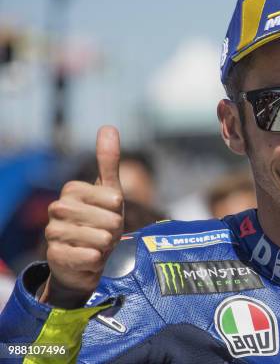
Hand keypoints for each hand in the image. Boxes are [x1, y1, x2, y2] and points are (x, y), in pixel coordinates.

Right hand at [41, 126, 124, 307]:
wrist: (86, 258)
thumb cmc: (100, 221)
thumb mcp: (109, 191)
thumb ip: (108, 162)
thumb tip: (107, 127)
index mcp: (72, 189)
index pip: (113, 198)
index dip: (119, 210)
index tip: (111, 213)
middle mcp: (58, 208)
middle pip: (108, 220)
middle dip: (115, 228)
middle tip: (108, 232)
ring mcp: (53, 232)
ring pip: (99, 239)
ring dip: (107, 245)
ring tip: (100, 245)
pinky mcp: (55, 256)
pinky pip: (88, 257)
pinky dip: (96, 259)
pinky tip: (92, 257)